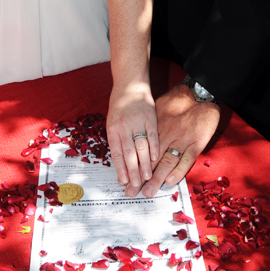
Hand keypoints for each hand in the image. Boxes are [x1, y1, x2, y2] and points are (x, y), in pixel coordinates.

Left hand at [106, 82, 158, 197]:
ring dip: (144, 163)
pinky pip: (152, 135)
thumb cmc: (120, 105)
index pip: (116, 153)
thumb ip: (117, 139)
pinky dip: (154, 147)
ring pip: (141, 146)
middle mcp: (124, 126)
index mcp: (113, 128)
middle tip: (136, 186)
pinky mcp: (150, 117)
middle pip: (129, 153)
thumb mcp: (112, 121)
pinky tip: (156, 158)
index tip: (124, 182)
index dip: (120, 169)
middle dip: (132, 171)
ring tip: (147, 177)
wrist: (130, 84)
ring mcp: (137, 121)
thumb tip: (119, 163)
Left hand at [141, 84, 219, 197]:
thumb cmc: (179, 100)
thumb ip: (150, 123)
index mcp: (156, 127)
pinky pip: (186, 159)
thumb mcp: (159, 107)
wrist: (201, 93)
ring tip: (148, 192)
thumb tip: (136, 134)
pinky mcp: (196, 142)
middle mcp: (167, 134)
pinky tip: (169, 181)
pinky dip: (178, 170)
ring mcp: (182, 139)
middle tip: (131, 192)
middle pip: (152, 159)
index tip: (125, 179)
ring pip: (167, 161)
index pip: (142, 150)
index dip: (134, 165)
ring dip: (157, 178)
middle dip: (141, 177)